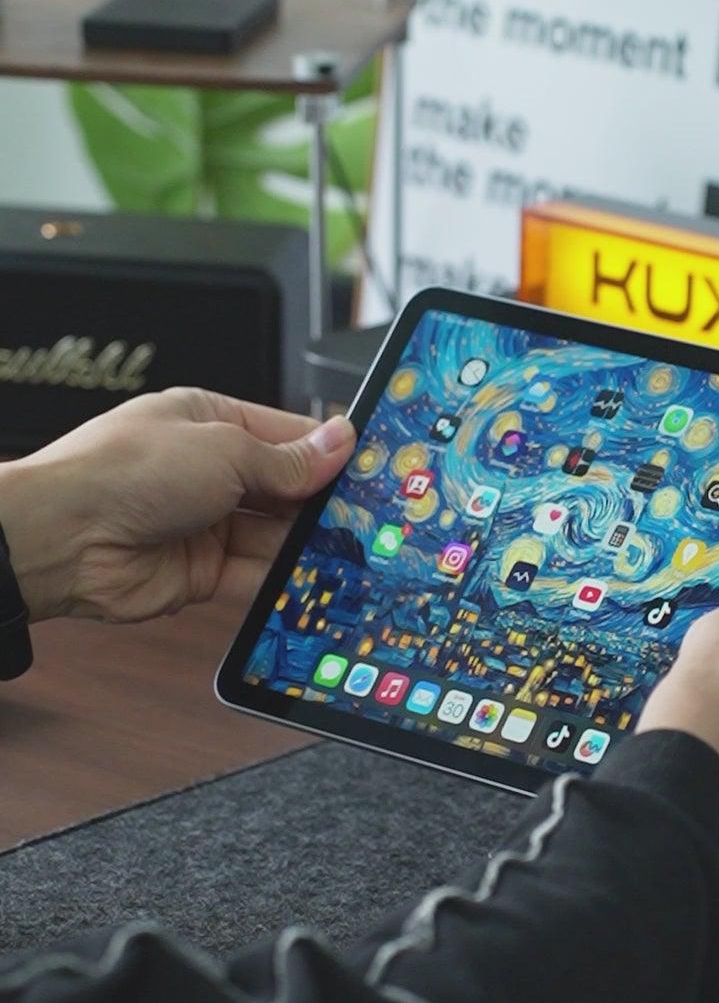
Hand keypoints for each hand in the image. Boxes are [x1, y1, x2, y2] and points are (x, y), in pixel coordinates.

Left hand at [0, 388, 356, 624]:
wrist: (64, 538)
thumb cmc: (123, 472)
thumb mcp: (223, 448)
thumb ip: (287, 458)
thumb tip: (339, 441)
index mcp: (209, 421)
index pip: (285, 434)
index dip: (327, 450)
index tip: (370, 466)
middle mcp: (208, 471)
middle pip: (284, 489)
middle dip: (321, 502)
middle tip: (370, 514)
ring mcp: (205, 523)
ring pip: (274, 536)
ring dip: (306, 545)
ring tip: (351, 550)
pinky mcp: (200, 573)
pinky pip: (255, 577)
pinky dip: (283, 581)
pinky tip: (313, 581)